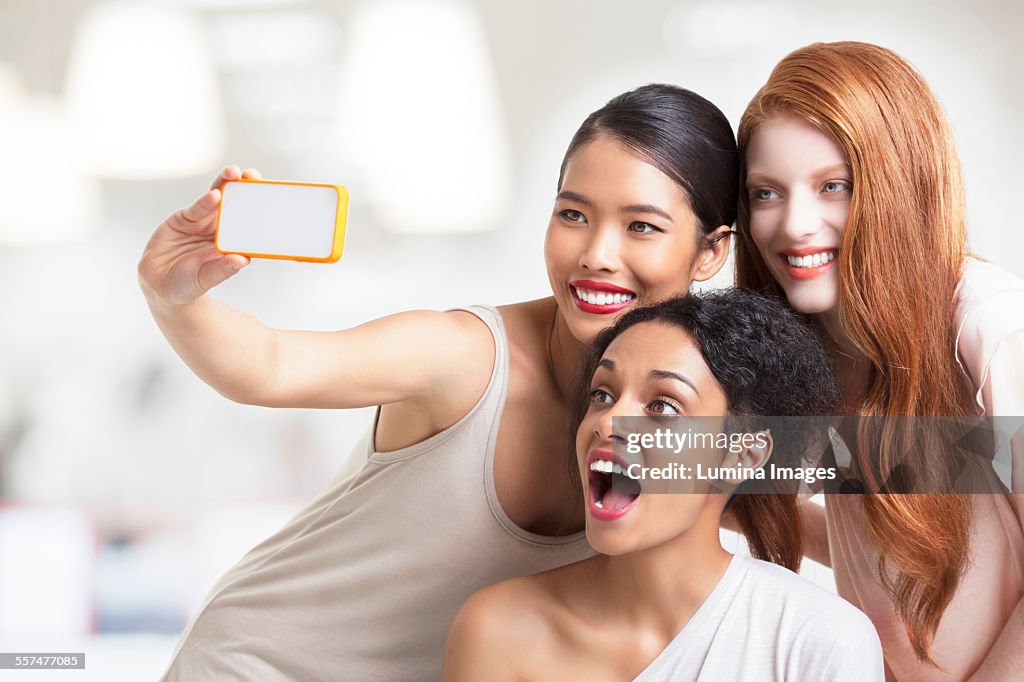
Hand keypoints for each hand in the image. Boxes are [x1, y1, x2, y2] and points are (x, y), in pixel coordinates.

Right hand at [138, 166, 259, 305]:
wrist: (161, 285)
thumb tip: (242, 260)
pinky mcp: (185, 220)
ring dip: (225, 185)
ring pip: (217, 200)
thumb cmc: (189, 284)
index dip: (259, 208)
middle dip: (244, 188)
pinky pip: (197, 209)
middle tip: (253, 175)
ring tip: (235, 173)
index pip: (249, 222)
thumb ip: (221, 270)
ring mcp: (203, 223)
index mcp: (233, 243)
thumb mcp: (205, 279)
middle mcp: (221, 229)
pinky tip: (214, 195)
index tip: (270, 197)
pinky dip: (205, 202)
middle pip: (235, 204)